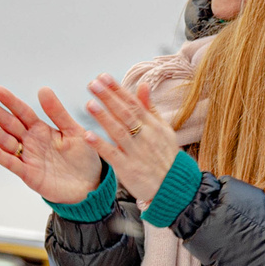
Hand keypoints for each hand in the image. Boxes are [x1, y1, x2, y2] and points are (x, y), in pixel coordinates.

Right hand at [0, 86, 104, 203]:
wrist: (91, 186)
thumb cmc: (84, 158)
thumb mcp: (74, 132)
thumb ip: (58, 113)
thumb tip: (43, 89)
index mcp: (41, 129)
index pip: (23, 112)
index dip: (10, 101)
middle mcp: (31, 141)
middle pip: (9, 123)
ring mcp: (27, 157)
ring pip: (4, 140)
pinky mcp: (28, 174)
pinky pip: (9, 162)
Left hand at [82, 75, 182, 204]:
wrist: (175, 188)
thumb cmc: (166, 158)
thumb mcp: (164, 131)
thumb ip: (150, 108)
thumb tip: (142, 85)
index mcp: (153, 126)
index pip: (134, 103)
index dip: (118, 90)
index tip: (103, 77)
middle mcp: (145, 137)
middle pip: (125, 114)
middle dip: (109, 98)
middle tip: (93, 84)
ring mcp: (137, 153)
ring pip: (119, 132)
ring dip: (104, 118)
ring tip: (89, 104)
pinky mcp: (129, 168)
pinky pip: (113, 155)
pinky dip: (101, 145)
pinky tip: (88, 136)